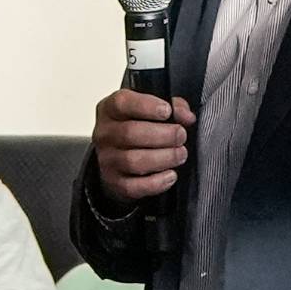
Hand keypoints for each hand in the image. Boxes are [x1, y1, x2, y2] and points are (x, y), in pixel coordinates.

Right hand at [91, 86, 194, 208]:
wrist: (117, 159)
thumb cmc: (137, 129)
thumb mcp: (151, 110)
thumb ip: (173, 107)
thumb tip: (186, 116)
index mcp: (110, 110)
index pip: (122, 103)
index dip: (146, 106)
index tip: (167, 111)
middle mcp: (104, 134)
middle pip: (130, 133)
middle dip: (163, 135)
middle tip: (181, 136)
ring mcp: (107, 160)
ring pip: (134, 161)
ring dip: (164, 158)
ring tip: (180, 154)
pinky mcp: (114, 182)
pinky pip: (135, 186)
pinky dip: (157, 182)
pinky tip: (171, 175)